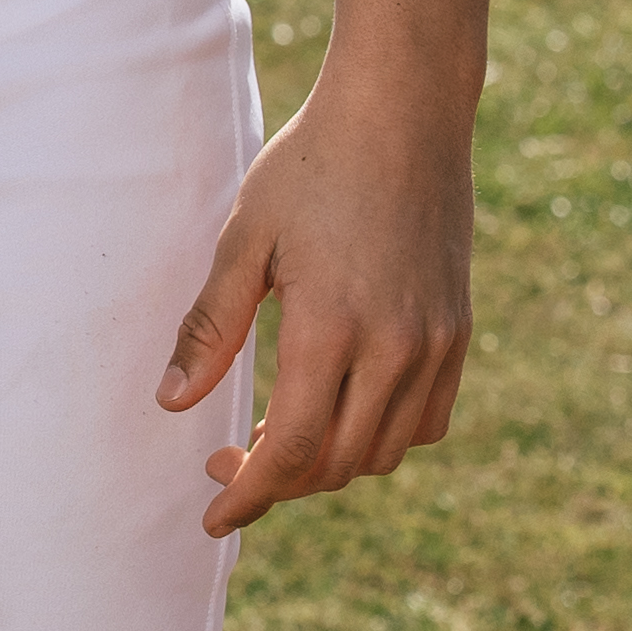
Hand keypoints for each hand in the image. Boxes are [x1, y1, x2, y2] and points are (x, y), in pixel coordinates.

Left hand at [158, 82, 473, 536]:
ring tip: (276, 437)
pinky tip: (341, 412)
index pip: (290, 449)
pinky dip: (382, 437)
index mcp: (331, 328)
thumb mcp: (245, 239)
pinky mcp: (459, 333)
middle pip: (335, 462)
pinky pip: (426, 421)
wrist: (403, 114)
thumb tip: (172, 403)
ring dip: (328, 463)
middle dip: (278, 481)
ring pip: (383, 451)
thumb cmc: (311, 167)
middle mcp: (395, 349)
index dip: (248, 494)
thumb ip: (211, 327)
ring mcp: (436, 344)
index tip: (213, 516)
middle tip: (227, 463)